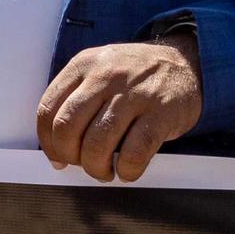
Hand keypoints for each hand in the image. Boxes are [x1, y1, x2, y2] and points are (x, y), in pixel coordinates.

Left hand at [37, 33, 202, 182]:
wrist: (187, 62)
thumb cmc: (135, 76)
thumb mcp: (98, 70)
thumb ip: (74, 99)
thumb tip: (55, 148)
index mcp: (83, 65)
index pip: (47, 110)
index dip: (47, 141)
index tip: (57, 156)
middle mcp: (106, 76)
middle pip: (67, 127)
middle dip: (69, 156)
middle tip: (79, 164)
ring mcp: (135, 94)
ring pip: (98, 143)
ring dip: (96, 167)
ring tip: (103, 171)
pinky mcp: (162, 113)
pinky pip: (135, 152)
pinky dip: (127, 170)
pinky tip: (127, 171)